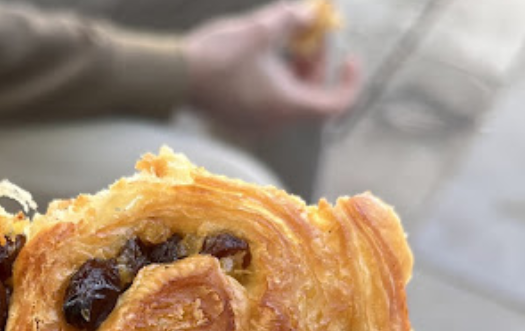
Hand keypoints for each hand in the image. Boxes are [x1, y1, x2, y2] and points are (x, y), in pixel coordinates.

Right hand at [186, 1, 360, 128]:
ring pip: (291, 97)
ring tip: (287, 36)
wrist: (175, 77)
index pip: (335, 104)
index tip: (349, 57)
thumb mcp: (260, 29)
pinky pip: (271, 100)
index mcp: (287, 106)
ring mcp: (257, 122)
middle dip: (317, 63)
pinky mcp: (242, 117)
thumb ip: (292, 20)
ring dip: (296, 68)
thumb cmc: (218, 56)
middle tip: (311, 32)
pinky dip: (278, 77)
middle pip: (313, 97)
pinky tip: (266, 51)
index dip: (350, 82)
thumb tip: (311, 14)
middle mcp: (275, 121)